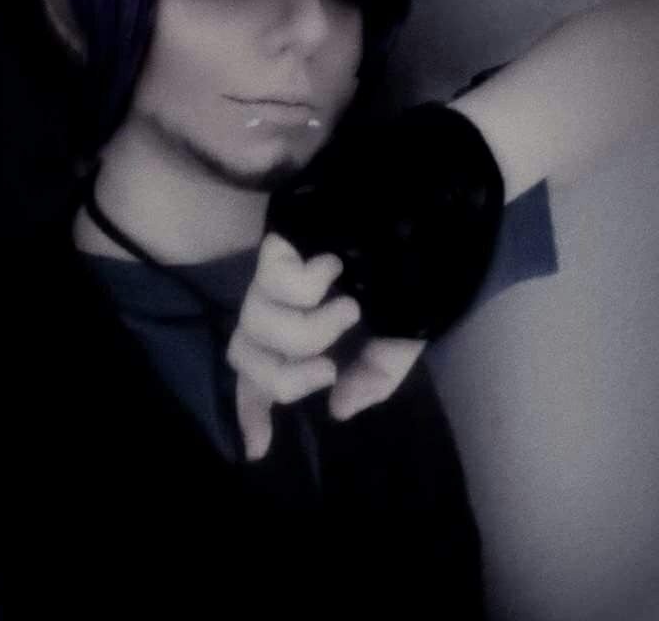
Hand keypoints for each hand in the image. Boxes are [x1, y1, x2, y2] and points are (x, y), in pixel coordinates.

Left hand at [227, 233, 425, 459]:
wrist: (421, 214)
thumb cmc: (409, 274)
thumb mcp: (401, 338)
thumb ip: (374, 377)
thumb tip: (337, 408)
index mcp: (304, 337)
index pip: (263, 380)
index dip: (252, 414)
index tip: (257, 451)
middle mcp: (279, 311)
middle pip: (244, 361)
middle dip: (286, 379)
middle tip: (328, 369)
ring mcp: (273, 279)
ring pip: (257, 327)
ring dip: (309, 332)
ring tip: (348, 309)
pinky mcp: (277, 245)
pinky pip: (274, 283)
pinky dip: (308, 285)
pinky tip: (333, 267)